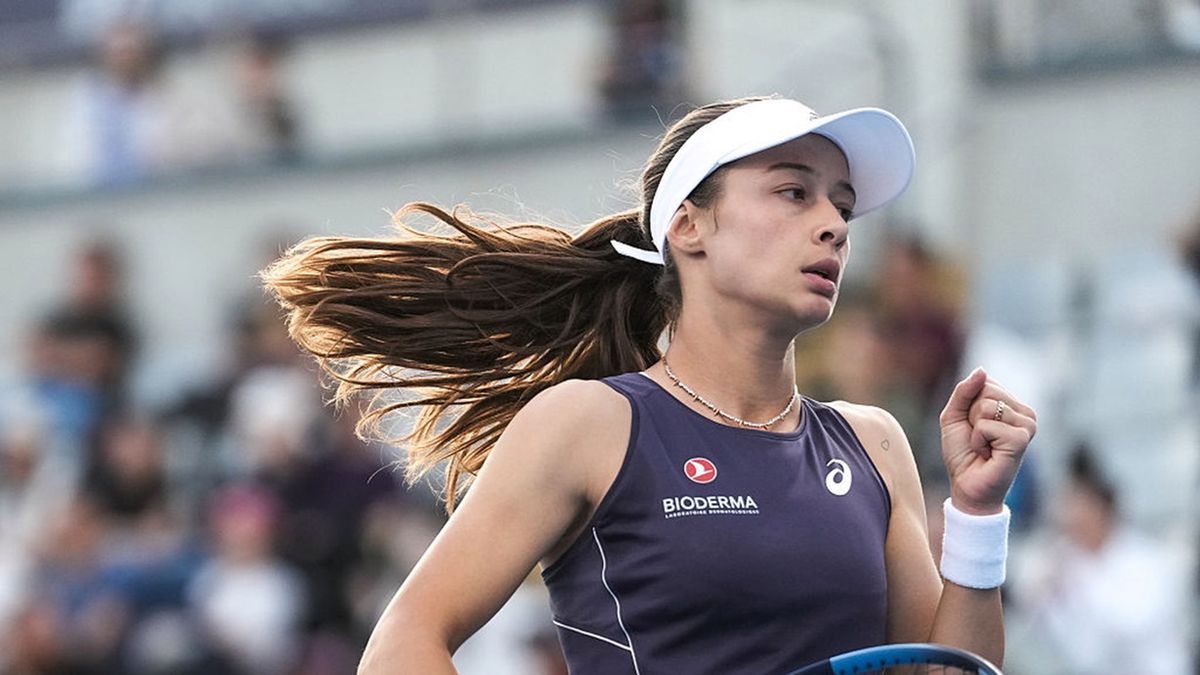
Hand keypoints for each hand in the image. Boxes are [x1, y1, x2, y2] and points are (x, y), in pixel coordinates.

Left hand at [939, 368, 1036, 514]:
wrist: (967, 486)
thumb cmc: (963, 452)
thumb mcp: (955, 415)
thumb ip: (965, 391)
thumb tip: (982, 370)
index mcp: (1013, 404)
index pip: (984, 381)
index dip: (967, 405)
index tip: (973, 426)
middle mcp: (1025, 412)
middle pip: (985, 390)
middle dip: (970, 415)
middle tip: (979, 438)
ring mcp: (1027, 425)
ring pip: (985, 406)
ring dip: (974, 430)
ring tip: (984, 447)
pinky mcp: (1021, 439)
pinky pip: (986, 425)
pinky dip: (978, 440)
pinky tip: (987, 454)